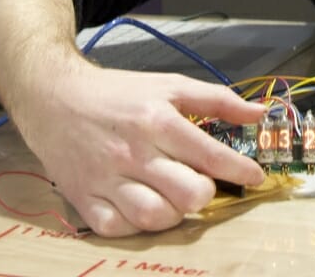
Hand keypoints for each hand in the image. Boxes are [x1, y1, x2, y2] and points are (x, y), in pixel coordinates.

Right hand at [10, 56, 265, 236]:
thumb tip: (259, 112)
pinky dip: (138, 225)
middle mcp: (134, 152)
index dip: (239, 170)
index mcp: (157, 119)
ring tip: (176, 196)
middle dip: (205, 193)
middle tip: (203, 183)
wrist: (55, 98)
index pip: (209, 154)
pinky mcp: (85, 199)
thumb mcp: (169, 84)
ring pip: (155, 217)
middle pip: (187, 193)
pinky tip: (145, 205)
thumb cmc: (118, 93)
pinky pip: (120, 229)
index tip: (255, 176)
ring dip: (175, 212)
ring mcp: (107, 179)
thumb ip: (217, 99)